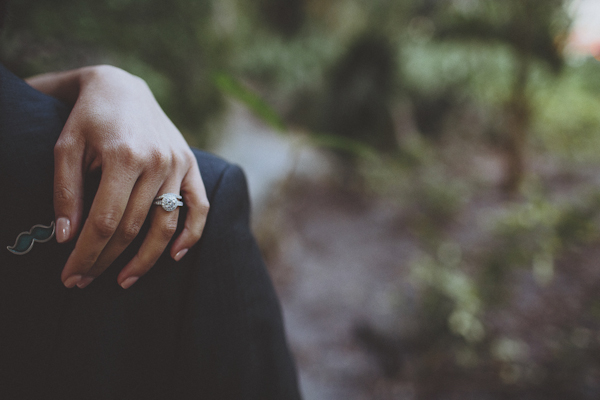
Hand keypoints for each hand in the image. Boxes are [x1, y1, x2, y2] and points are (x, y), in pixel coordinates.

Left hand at [26, 65, 209, 288]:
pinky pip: (200, 207)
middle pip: (133, 227)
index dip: (86, 254)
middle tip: (85, 281)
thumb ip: (66, 192)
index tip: (70, 276)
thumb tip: (67, 237)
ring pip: (166, 224)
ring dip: (146, 259)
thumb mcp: (65, 147)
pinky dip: (191, 234)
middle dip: (106, 260)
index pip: (105, 221)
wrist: (123, 88)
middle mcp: (157, 161)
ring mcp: (179, 164)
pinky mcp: (191, 164)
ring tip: (124, 280)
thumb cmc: (88, 118)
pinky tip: (174, 257)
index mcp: (124, 156)